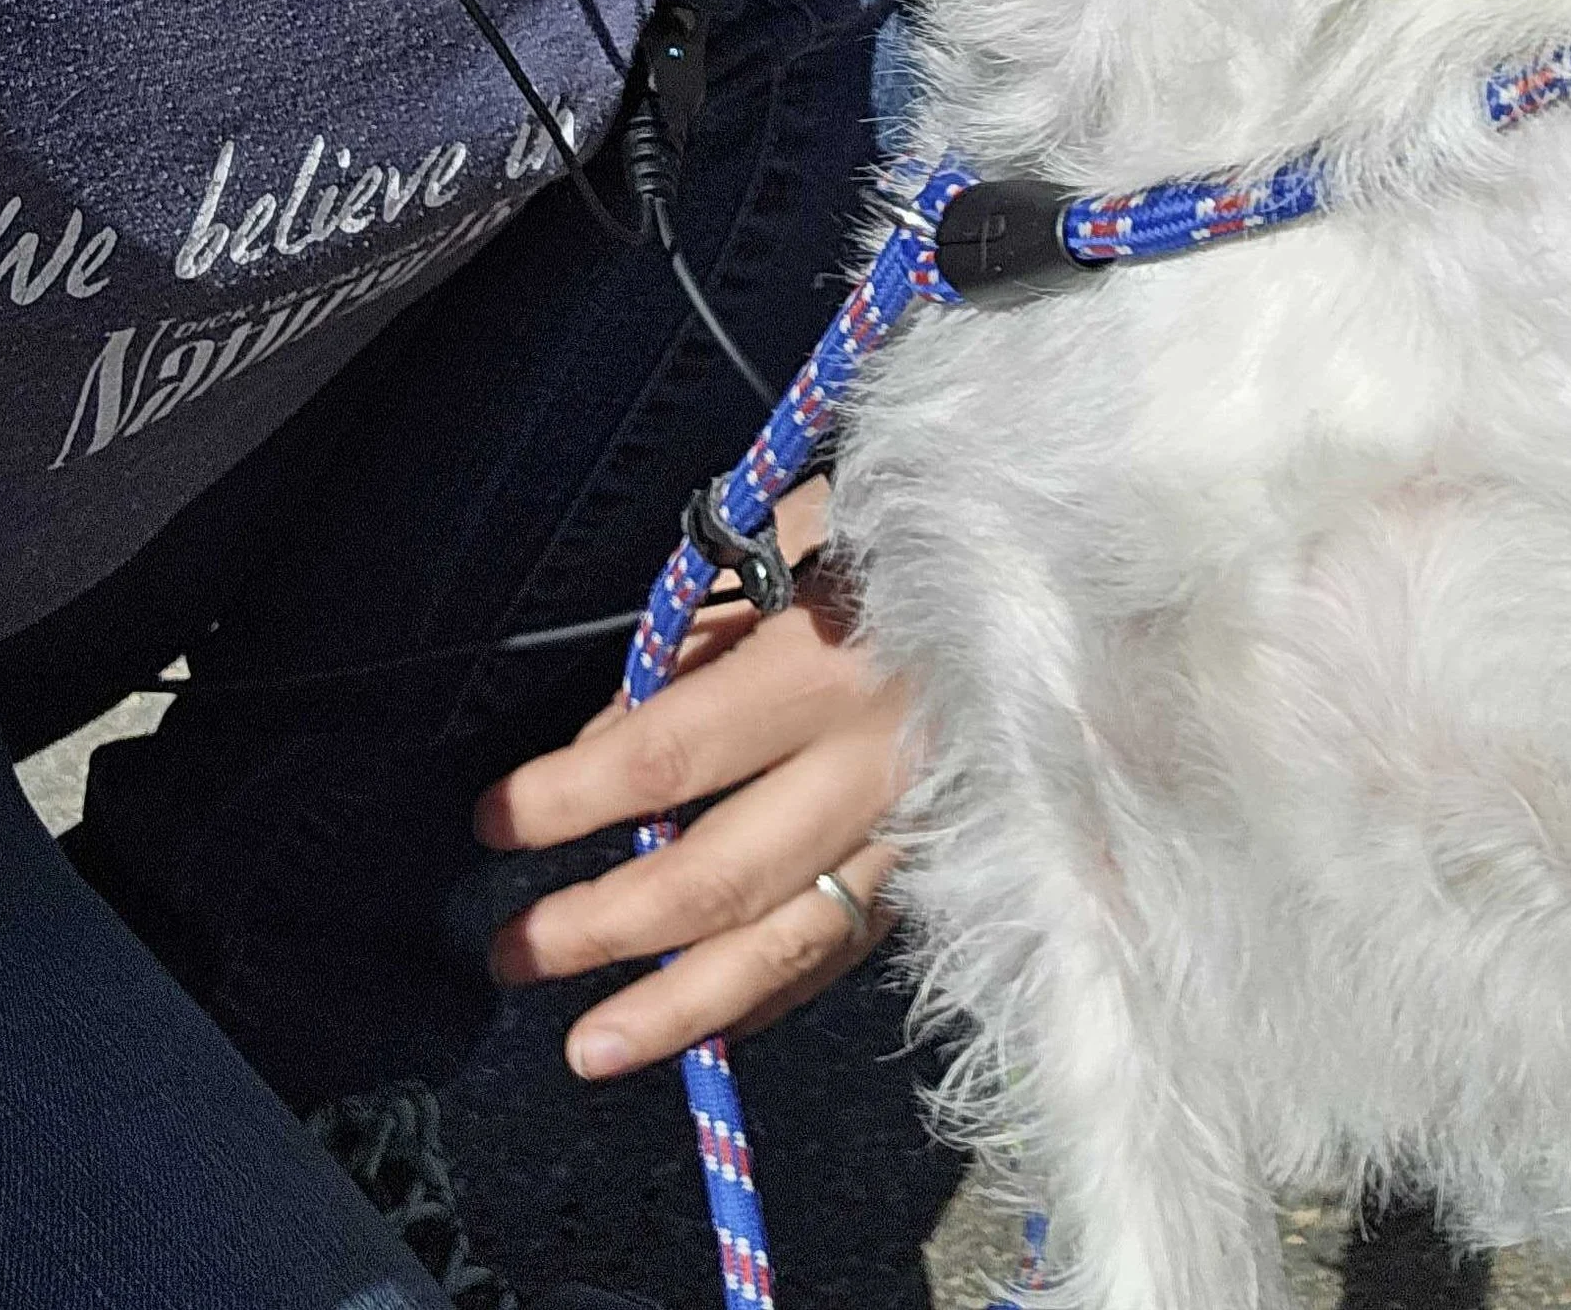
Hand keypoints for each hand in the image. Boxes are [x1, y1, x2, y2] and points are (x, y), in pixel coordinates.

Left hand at [472, 481, 908, 1079]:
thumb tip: (610, 734)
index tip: (495, 818)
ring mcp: (923, 824)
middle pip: (718, 876)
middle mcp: (877, 760)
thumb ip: (701, 629)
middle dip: (602, 925)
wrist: (1075, 548)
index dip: (567, 799)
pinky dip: (776, 991)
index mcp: (829, 662)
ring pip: (790, 942)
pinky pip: (851, 943)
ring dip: (680, 1007)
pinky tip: (710, 1025)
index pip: (666, 756)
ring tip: (587, 1048)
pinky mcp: (954, 856)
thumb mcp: (797, 534)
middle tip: (510, 951)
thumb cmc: (914, 523)